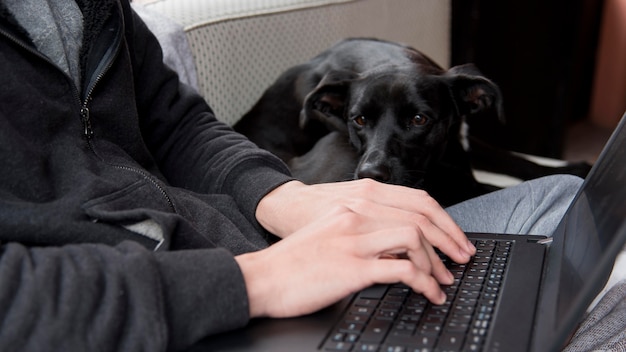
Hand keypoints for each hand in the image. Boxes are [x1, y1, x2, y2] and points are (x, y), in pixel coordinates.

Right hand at [237, 204, 455, 317]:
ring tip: (442, 281)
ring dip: (435, 263)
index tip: (454, 239)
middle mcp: (358, 214)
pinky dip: (423, 282)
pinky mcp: (352, 266)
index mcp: (355, 203)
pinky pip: (400, 271)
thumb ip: (363, 227)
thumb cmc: (295, 257)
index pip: (414, 202)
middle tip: (460, 261)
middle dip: (448, 242)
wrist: (264, 275)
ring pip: (414, 240)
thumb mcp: (331, 228)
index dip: (442, 221)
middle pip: (420, 219)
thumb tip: (394, 242)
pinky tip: (427, 293)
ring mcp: (355, 239)